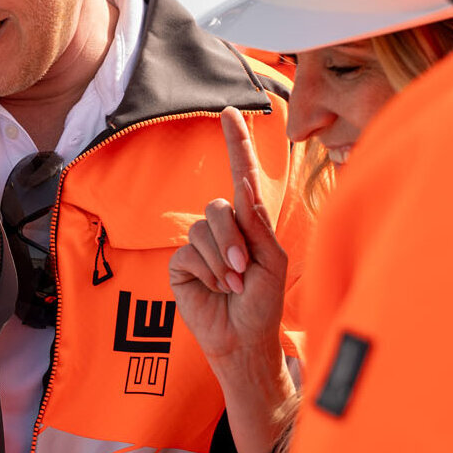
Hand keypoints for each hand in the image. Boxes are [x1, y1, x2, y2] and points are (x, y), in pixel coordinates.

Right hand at [169, 108, 289, 369]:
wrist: (244, 340)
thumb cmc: (264, 303)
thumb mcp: (271, 260)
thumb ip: (255, 225)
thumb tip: (238, 190)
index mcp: (249, 222)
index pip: (241, 174)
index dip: (236, 143)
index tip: (230, 112)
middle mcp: (223, 227)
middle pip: (220, 207)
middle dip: (234, 241)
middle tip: (245, 273)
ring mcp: (200, 244)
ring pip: (204, 230)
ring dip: (224, 262)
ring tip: (233, 286)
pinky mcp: (181, 263)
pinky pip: (190, 252)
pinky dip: (208, 272)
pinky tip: (216, 289)